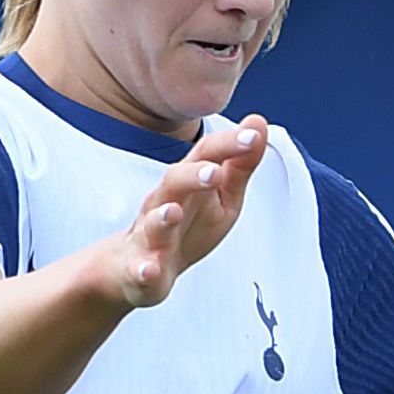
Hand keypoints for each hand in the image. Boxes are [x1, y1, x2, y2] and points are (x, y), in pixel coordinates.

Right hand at [94, 116, 271, 308]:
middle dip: (193, 175)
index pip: (205, 156)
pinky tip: (150, 270)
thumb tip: (259, 124)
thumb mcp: (222, 197)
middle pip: (174, 182)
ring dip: (163, 217)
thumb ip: (240, 166)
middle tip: (214, 172)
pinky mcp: (141, 269)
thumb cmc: (188, 227)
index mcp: (187, 184)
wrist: (134, 270)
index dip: (228, 145)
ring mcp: (150, 237)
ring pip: (153, 223)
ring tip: (173, 212)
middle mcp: (164, 203)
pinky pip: (140, 269)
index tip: (253, 135)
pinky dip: (144, 269)